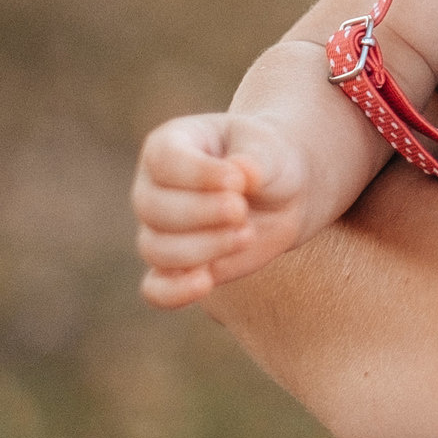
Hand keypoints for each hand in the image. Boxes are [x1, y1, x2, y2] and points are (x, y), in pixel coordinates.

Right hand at [131, 111, 316, 307]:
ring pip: (157, 249)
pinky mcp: (177, 268)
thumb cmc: (269, 161)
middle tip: (242, 211)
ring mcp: (160, 230)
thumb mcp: (269, 148)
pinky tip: (205, 283)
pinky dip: (174, 292)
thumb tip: (242, 172)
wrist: (284, 193)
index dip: (197, 175)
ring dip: (203, 247)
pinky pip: (156, 289)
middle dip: (201, 214)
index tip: (238, 181)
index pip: (163, 160)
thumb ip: (256, 158)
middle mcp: (154, 188)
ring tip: (247, 234)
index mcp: (168, 145)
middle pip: (153, 208)